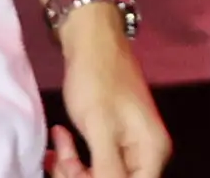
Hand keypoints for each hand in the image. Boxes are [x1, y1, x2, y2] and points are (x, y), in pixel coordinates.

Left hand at [50, 15, 167, 177]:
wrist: (92, 43)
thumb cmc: (97, 81)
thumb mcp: (100, 128)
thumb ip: (108, 168)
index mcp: (153, 151)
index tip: (77, 172)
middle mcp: (147, 154)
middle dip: (81, 177)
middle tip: (58, 160)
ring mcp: (130, 148)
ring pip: (100, 177)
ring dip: (73, 170)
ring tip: (56, 147)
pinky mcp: (113, 141)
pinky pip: (95, 164)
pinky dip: (73, 159)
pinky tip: (59, 141)